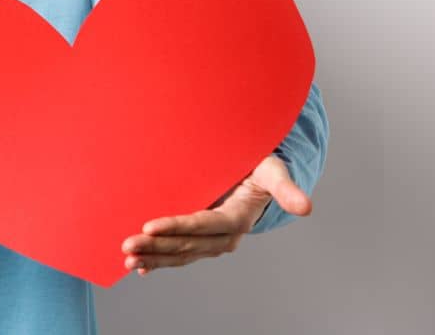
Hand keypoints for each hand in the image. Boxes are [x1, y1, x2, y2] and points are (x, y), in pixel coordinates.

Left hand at [120, 154, 310, 275]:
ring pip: (180, 253)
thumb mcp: (275, 171)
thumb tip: (307, 208)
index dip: (178, 228)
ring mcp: (211, 240)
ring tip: (128, 259)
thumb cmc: (263, 167)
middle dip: (156, 247)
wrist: (258, 175)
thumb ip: (286, 188)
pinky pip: (180, 253)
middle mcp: (224, 236)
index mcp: (238, 219)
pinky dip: (159, 262)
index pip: (204, 226)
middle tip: (127, 245)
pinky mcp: (201, 239)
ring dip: (154, 258)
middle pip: (187, 244)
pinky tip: (140, 268)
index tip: (150, 227)